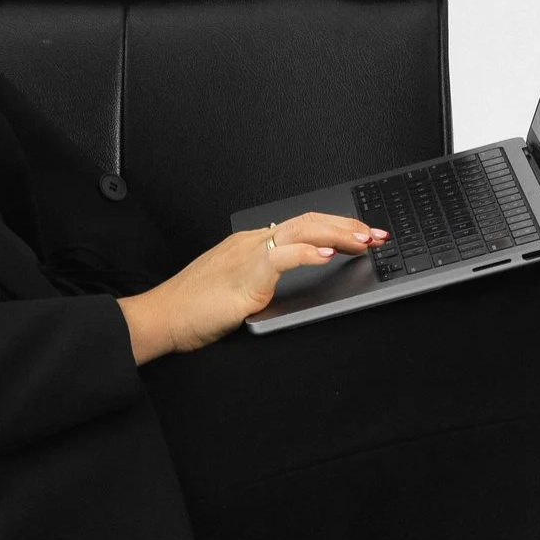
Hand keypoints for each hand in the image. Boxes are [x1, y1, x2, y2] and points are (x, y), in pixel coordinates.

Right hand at [115, 213, 389, 361]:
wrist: (163, 317)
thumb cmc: (194, 309)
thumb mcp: (239, 289)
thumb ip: (265, 279)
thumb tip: (296, 278)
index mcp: (252, 245)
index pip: (303, 226)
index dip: (336, 227)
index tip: (363, 235)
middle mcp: (252, 243)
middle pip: (308, 222)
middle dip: (347, 225)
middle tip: (376, 234)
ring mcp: (247, 256)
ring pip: (301, 231)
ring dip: (338, 235)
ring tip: (363, 240)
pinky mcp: (244, 275)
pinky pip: (280, 257)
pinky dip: (306, 253)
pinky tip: (326, 256)